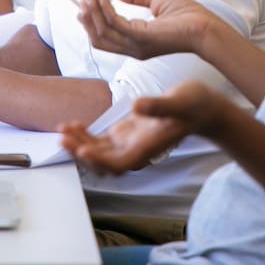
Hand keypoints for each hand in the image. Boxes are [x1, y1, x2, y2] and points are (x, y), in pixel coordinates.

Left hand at [59, 81, 226, 174]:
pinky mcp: (125, 134)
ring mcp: (129, 143)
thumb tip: (137, 107)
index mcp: (147, 148)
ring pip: (98, 153)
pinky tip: (73, 124)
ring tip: (63, 129)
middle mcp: (136, 150)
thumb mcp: (179, 101)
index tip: (83, 151)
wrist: (201, 107)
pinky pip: (101, 142)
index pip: (119, 163)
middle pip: (103, 163)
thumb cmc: (194, 105)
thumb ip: (158, 106)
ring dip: (79, 145)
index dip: (100, 161)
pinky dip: (85, 136)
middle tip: (63, 138)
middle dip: (81, 153)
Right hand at [77, 0, 219, 59]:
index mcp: (136, 41)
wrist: (208, 27)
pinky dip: (105, 11)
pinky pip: (116, 26)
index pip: (105, 36)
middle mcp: (133, 48)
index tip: (87, 0)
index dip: (92, 19)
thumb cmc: (189, 16)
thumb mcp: (157, 1)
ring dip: (93, 13)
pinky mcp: (143, 39)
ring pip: (103, 33)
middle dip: (87, 17)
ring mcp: (137, 46)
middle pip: (98, 38)